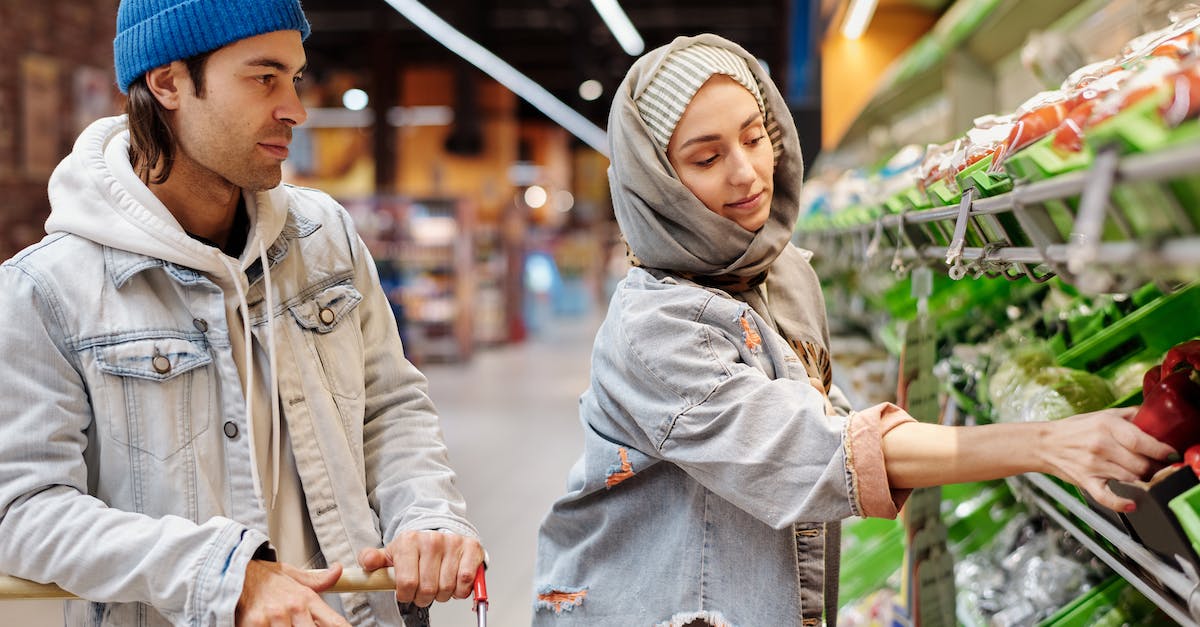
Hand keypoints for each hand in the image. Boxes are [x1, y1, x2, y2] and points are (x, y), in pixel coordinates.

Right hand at [236, 560, 348, 626]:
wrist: (230, 572)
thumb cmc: (262, 578)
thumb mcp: (292, 575)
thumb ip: (317, 579)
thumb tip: (338, 571)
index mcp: (306, 598)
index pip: (334, 622)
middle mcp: (292, 608)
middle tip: (302, 625)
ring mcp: (273, 618)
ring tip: (284, 624)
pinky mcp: (254, 624)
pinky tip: (270, 626)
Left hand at [357, 531, 483, 607]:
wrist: (440, 532)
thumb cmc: (415, 549)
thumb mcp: (391, 553)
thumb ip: (373, 559)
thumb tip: (367, 562)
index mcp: (408, 541)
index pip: (406, 583)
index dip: (406, 595)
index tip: (407, 592)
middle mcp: (432, 539)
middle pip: (427, 589)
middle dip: (424, 597)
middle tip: (423, 590)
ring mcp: (453, 543)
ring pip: (447, 588)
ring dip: (442, 594)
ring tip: (438, 584)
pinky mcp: (471, 548)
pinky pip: (465, 581)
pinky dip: (460, 590)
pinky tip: (454, 583)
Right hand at [1040, 407, 1175, 511]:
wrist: (1044, 443)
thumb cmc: (1073, 429)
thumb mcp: (1101, 414)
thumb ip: (1129, 415)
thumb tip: (1154, 417)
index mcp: (1106, 426)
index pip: (1142, 441)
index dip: (1161, 451)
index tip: (1171, 454)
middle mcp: (1100, 445)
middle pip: (1141, 463)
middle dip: (1155, 467)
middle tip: (1158, 466)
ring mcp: (1092, 465)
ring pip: (1131, 478)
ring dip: (1143, 480)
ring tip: (1145, 476)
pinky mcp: (1085, 481)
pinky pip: (1106, 497)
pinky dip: (1120, 503)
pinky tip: (1131, 503)